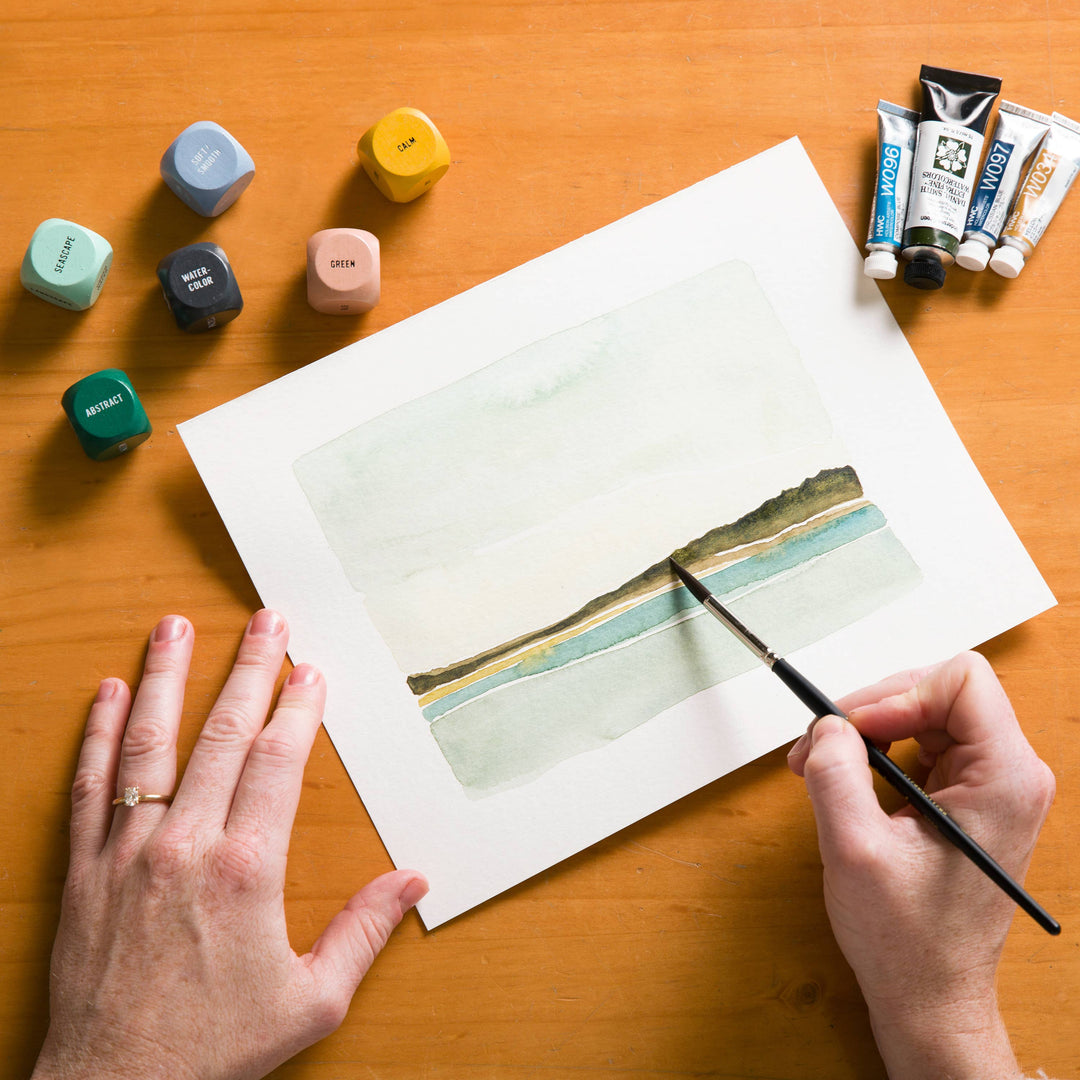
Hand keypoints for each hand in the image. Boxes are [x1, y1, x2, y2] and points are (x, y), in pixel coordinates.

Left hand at [32, 612, 427, 1079]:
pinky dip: (97, 734)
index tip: (310, 671)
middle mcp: (185, 845)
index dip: (298, 708)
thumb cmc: (213, 1049)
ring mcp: (127, 852)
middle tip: (266, 621)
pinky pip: (90, 785)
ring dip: (163, 679)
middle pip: (222, 735)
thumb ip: (363, 932)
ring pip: (148, 744)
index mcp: (247, 870)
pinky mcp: (85, 870)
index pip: (278, 762)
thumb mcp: (310, 1001)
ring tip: (174, 627)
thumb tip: (412, 881)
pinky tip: (107, 692)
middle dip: (248, 670)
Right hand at [786, 651, 1054, 1079]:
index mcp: (1003, 779)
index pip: (960, 681)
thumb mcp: (854, 850)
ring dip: (867, 730)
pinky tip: (847, 780)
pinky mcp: (968, 797)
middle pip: (938, 690)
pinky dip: (877, 751)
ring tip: (822, 765)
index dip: (898, 693)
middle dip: (871, 709)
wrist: (930, 995)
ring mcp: (991, 785)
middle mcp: (1009, 774)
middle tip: (819, 745)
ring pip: (924, 711)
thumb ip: (835, 774)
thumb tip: (826, 725)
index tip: (853, 729)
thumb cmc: (908, 940)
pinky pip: (920, 742)